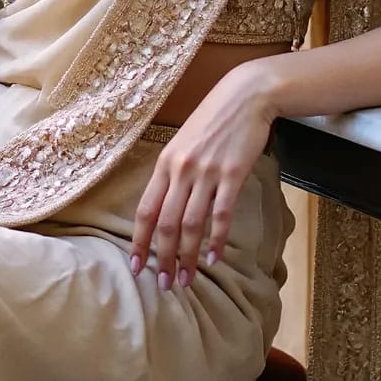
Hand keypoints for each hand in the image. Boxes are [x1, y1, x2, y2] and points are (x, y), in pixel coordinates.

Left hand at [130, 62, 275, 290]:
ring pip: (191, 224)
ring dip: (188, 257)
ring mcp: (207, 172)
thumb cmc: (213, 119)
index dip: (140, 242)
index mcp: (165, 162)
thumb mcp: (183, 142)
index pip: (145, 210)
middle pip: (166, 223)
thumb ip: (173, 172)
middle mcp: (181, 169)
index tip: (136, 267)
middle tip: (165, 284)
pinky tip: (215, 258)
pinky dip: (217, 240)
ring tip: (187, 279)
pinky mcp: (232, 174)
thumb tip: (165, 206)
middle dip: (163, 258)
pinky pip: (221, 215)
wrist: (244, 96)